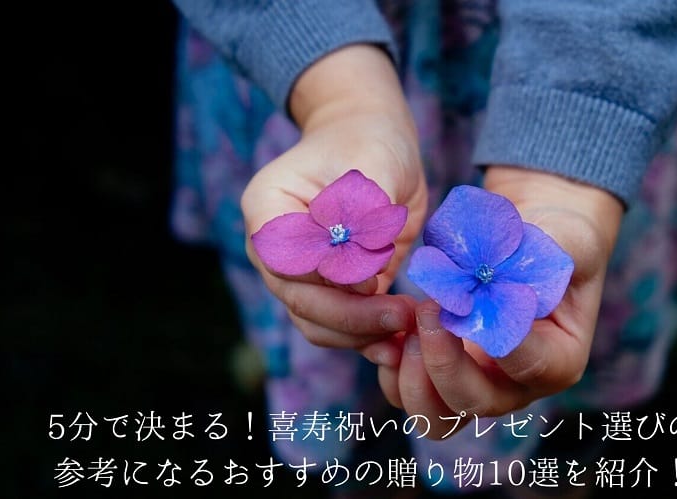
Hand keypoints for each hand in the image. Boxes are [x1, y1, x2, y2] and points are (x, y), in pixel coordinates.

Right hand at [242, 45, 427, 349]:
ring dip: (361, 334)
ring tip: (407, 328)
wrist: (375, 145)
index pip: (285, 261)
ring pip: (317, 323)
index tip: (373, 281)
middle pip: (299, 300)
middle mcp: (276, 250)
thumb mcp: (372, 163)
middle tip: (402, 317)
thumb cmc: (368, 143)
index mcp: (268, 210)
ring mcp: (302, 274)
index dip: (326, 280)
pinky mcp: (334, 290)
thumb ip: (364, 212)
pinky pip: (342, 326)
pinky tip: (401, 341)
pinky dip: (369, 336)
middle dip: (351, 317)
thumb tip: (359, 274)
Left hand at [375, 166, 622, 436]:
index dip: (490, 335)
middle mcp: (516, 385)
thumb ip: (544, 256)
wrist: (526, 239)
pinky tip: (391, 326)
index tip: (468, 297)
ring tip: (408, 323)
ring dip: (411, 373)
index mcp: (558, 358)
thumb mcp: (564, 236)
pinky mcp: (440, 373)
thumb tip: (492, 275)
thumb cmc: (555, 236)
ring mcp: (476, 384)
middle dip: (440, 361)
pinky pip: (405, 393)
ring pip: (434, 416)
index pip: (526, 364)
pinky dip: (391, 366)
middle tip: (426, 308)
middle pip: (471, 402)